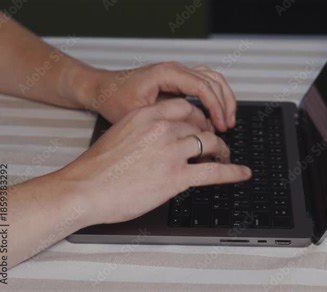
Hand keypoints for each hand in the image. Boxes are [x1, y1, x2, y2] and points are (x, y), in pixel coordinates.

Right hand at [60, 98, 250, 224]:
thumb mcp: (120, 134)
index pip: (184, 107)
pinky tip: (241, 172)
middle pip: (199, 125)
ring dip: (221, 150)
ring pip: (210, 143)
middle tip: (214, 142)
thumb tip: (159, 139)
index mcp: (146, 115)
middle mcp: (162, 128)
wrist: (84, 188)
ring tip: (224, 156)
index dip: (198, 116)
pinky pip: (214, 170)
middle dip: (210, 133)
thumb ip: (144, 131)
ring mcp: (172, 151)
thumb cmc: (96, 168)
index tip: (201, 123)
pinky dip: (232, 171)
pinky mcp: (177, 176)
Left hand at [77, 62, 235, 131]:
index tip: (219, 125)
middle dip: (224, 104)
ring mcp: (179, 73)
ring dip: (224, 99)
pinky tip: (216, 114)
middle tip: (226, 126)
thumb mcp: (139, 113)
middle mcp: (175, 69)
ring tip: (227, 120)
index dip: (215, 107)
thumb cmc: (115, 99)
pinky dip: (215, 97)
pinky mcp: (179, 80)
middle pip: (213, 81)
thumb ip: (168, 119)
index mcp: (167, 73)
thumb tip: (194, 128)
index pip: (202, 86)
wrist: (103, 89)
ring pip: (213, 79)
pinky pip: (206, 83)